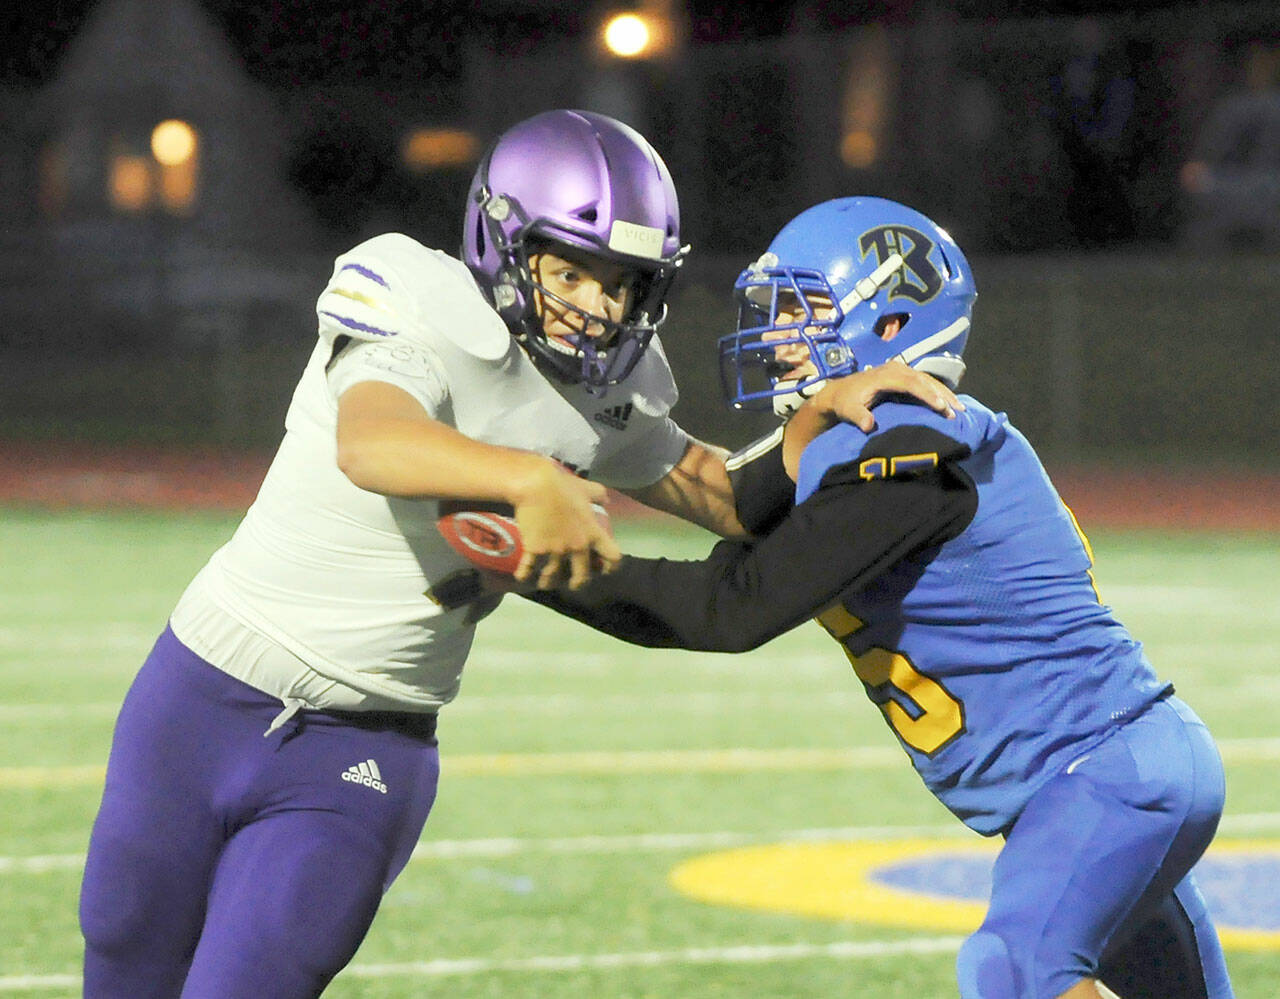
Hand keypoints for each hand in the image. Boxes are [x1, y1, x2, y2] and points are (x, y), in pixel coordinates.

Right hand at [508, 460, 620, 589]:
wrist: (536, 485)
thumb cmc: (563, 485)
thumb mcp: (586, 488)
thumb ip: (598, 495)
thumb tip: (606, 499)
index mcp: (593, 532)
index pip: (612, 556)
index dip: (611, 566)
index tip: (606, 570)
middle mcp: (577, 546)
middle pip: (582, 576)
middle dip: (577, 583)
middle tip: (573, 584)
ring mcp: (555, 550)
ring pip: (553, 576)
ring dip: (548, 582)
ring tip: (544, 584)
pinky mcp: (535, 549)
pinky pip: (529, 568)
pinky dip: (524, 574)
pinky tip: (521, 577)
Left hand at [781, 361, 963, 477]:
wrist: (840, 392)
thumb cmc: (845, 403)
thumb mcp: (847, 410)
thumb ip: (858, 416)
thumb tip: (869, 425)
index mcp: (884, 376)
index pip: (911, 383)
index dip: (927, 394)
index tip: (941, 407)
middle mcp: (896, 370)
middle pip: (924, 380)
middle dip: (942, 395)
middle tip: (957, 411)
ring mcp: (901, 371)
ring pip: (928, 380)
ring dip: (945, 393)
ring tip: (960, 409)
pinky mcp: (904, 377)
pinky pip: (925, 382)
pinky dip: (939, 392)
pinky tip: (950, 404)